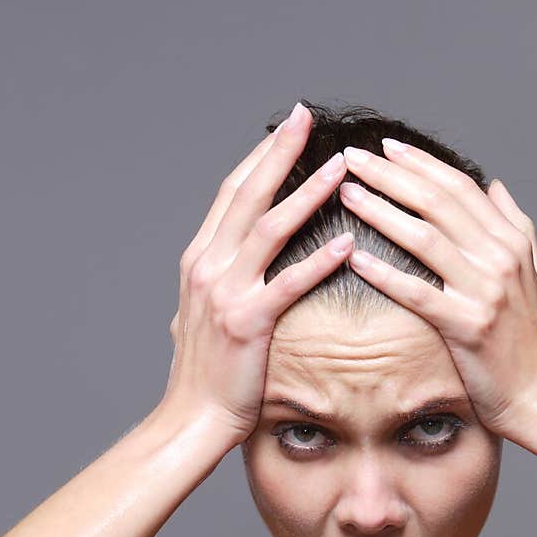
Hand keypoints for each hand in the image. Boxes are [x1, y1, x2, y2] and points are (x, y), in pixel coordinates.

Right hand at [161, 102, 353, 443]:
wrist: (191, 418)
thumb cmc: (207, 374)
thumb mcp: (204, 316)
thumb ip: (221, 283)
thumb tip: (235, 264)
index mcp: (199, 260)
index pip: (232, 194)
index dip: (259, 158)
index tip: (288, 129)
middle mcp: (207, 267)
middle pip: (247, 196)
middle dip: (279, 153)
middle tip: (309, 118)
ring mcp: (225, 293)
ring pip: (269, 230)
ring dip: (307, 194)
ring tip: (341, 168)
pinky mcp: (247, 323)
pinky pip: (287, 284)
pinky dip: (316, 261)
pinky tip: (345, 242)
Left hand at [337, 140, 536, 434]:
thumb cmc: (531, 340)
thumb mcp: (535, 274)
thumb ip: (515, 225)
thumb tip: (494, 185)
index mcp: (511, 241)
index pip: (460, 188)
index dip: (421, 164)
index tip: (387, 147)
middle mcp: (499, 259)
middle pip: (437, 202)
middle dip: (391, 175)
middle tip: (352, 157)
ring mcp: (484, 291)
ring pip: (424, 237)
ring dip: (381, 211)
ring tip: (347, 192)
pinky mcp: (467, 326)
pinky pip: (418, 293)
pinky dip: (385, 273)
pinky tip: (355, 257)